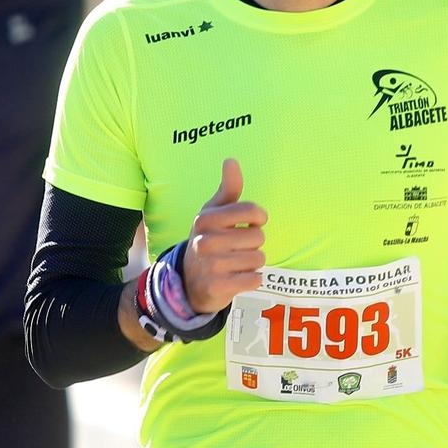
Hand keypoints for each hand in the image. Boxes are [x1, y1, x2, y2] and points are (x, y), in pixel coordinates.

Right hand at [180, 158, 265, 313]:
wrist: (189, 281)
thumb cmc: (208, 240)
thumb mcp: (213, 213)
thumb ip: (228, 188)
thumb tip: (231, 160)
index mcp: (206, 219)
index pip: (252, 211)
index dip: (258, 218)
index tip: (252, 222)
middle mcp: (205, 241)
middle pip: (258, 237)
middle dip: (253, 244)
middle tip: (237, 248)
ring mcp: (211, 266)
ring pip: (258, 259)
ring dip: (253, 262)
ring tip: (236, 263)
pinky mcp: (218, 288)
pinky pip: (254, 279)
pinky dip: (252, 279)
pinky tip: (237, 277)